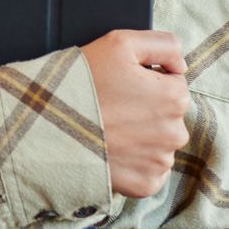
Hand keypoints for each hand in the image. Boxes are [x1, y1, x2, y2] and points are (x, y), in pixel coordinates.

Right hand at [81, 30, 190, 198]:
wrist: (47, 126)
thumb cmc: (83, 81)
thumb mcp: (120, 43)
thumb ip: (164, 44)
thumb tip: (181, 66)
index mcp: (175, 97)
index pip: (173, 84)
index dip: (146, 80)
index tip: (121, 85)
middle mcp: (175, 133)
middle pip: (168, 116)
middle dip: (146, 110)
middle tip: (111, 106)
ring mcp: (160, 162)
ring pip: (159, 143)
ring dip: (140, 137)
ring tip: (108, 129)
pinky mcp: (145, 185)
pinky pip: (148, 171)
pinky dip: (134, 163)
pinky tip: (112, 151)